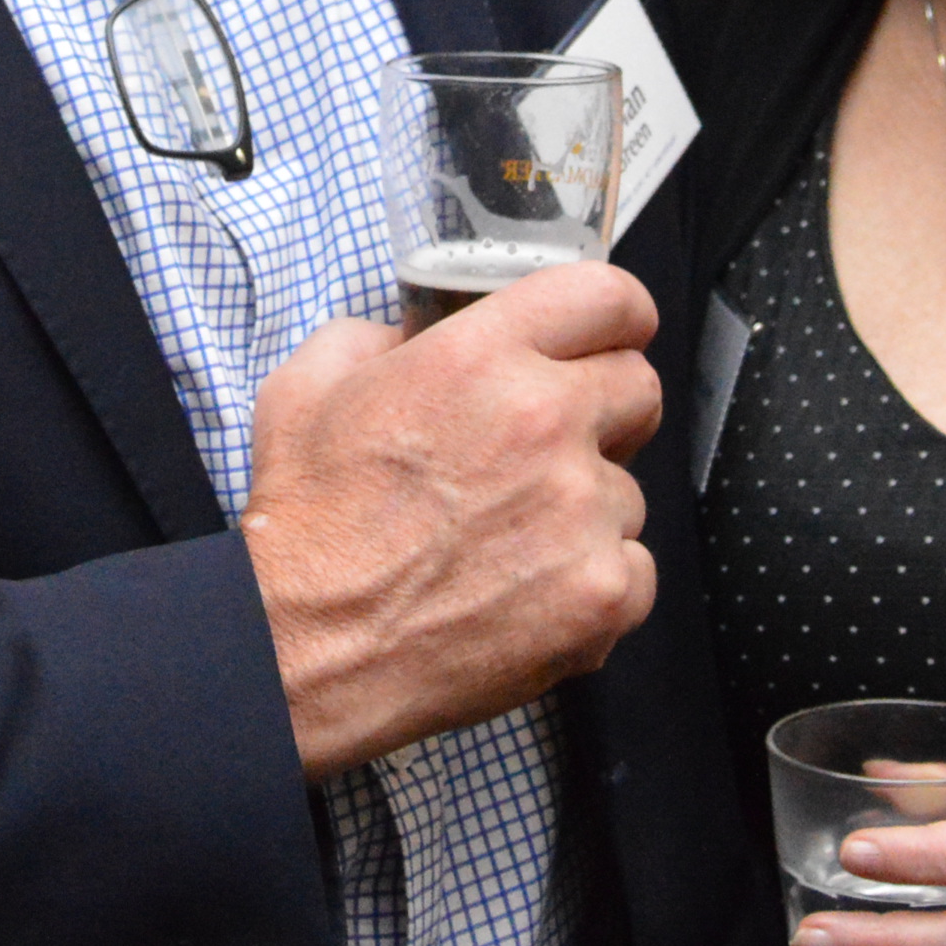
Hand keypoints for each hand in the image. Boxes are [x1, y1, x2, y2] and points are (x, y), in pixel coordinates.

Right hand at [240, 257, 663, 777]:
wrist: (305, 647)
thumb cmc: (306, 528)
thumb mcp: (307, 387)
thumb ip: (377, 339)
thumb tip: (414, 339)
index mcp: (478, 358)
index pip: (608, 298)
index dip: (616, 318)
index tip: (612, 338)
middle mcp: (542, 420)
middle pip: (640, 387)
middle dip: (605, 412)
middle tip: (551, 448)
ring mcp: (581, 509)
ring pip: (631, 490)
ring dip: (587, 511)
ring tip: (509, 542)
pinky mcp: (602, 592)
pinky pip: (636, 570)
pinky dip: (593, 585)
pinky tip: (528, 594)